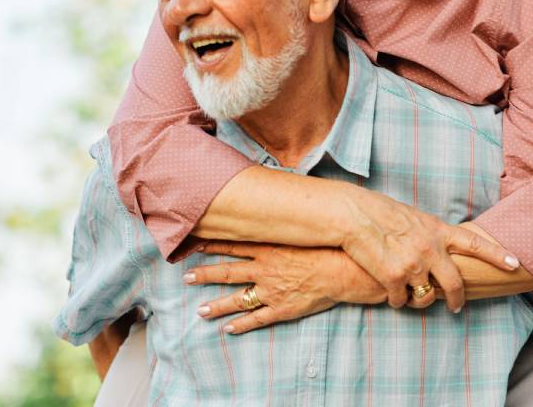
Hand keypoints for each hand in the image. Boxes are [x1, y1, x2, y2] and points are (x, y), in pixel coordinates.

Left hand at [185, 241, 384, 334]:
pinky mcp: (282, 309)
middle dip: (205, 275)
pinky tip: (228, 329)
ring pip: (237, 299)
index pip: (234, 245)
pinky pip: (257, 319)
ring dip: (217, 305)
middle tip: (186, 277)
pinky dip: (242, 325)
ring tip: (200, 310)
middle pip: (228, 272)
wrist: (346, 270)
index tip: (195, 244)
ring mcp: (272, 291)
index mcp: (269, 248)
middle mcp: (265, 270)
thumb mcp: (303, 229)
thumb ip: (286, 222)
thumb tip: (279, 202)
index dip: (213, 245)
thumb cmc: (328, 247)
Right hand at [338, 190, 519, 311]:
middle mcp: (431, 249)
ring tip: (410, 294)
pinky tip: (389, 292)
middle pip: (456, 284)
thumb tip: (438, 245)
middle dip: (459, 300)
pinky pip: (401, 301)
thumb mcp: (413, 217)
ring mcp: (413, 265)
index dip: (496, 255)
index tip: (515, 263)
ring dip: (419, 300)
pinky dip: (396, 300)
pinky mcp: (394, 278)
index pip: (476, 243)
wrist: (353, 214)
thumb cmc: (379, 211)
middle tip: (457, 308)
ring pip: (426, 297)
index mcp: (438, 230)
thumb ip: (430, 233)